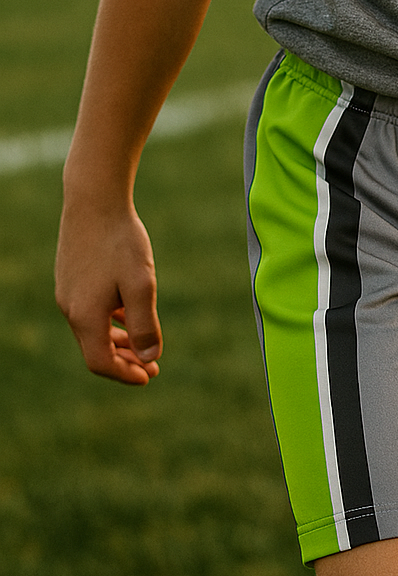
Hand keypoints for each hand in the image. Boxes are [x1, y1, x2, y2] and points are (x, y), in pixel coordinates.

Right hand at [55, 203, 162, 384]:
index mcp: (85, 315)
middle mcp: (70, 308)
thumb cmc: (121, 241)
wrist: (94, 199)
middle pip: (95, 348)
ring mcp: (67, 292)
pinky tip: (127, 314)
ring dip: (117, 341)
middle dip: (124, 361)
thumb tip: (148, 359)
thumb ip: (145, 324)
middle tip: (152, 367)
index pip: (101, 362)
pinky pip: (89, 311)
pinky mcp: (69, 277)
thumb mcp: (142, 284)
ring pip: (92, 329)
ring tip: (142, 345)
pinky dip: (109, 321)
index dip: (125, 374)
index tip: (150, 376)